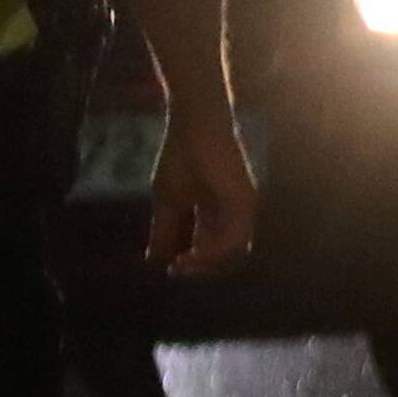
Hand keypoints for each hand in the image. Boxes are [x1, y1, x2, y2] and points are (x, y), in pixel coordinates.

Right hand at [148, 99, 258, 278]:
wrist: (193, 125)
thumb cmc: (181, 156)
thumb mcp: (167, 200)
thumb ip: (164, 230)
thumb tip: (153, 259)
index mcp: (219, 213)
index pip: (212, 248)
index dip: (193, 262)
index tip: (169, 268)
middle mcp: (237, 214)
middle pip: (227, 255)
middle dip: (201, 268)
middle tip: (175, 271)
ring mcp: (243, 208)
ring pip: (233, 252)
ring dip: (206, 264)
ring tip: (180, 265)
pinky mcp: (243, 202)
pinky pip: (234, 239)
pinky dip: (212, 252)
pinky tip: (189, 254)